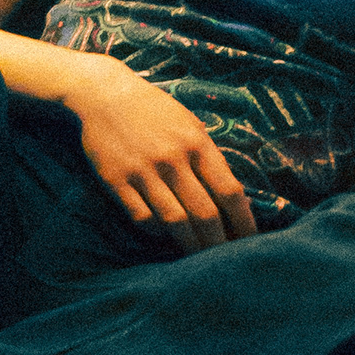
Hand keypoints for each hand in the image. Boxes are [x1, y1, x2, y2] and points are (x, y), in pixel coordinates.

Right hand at [69, 61, 255, 251]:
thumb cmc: (153, 110)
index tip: (250, 241)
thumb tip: (233, 196)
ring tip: (198, 259)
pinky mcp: (116, 181)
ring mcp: (144, 171)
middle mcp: (173, 159)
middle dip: (219, 243)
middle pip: (205, 214)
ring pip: (175, 221)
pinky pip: (142, 218)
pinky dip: (156, 231)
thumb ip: (209, 157)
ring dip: (190, 245)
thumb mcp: (189, 124)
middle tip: (226, 260)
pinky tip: (163, 234)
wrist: (103, 94)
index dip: (244, 222)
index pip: (230, 192)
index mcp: (197, 144)